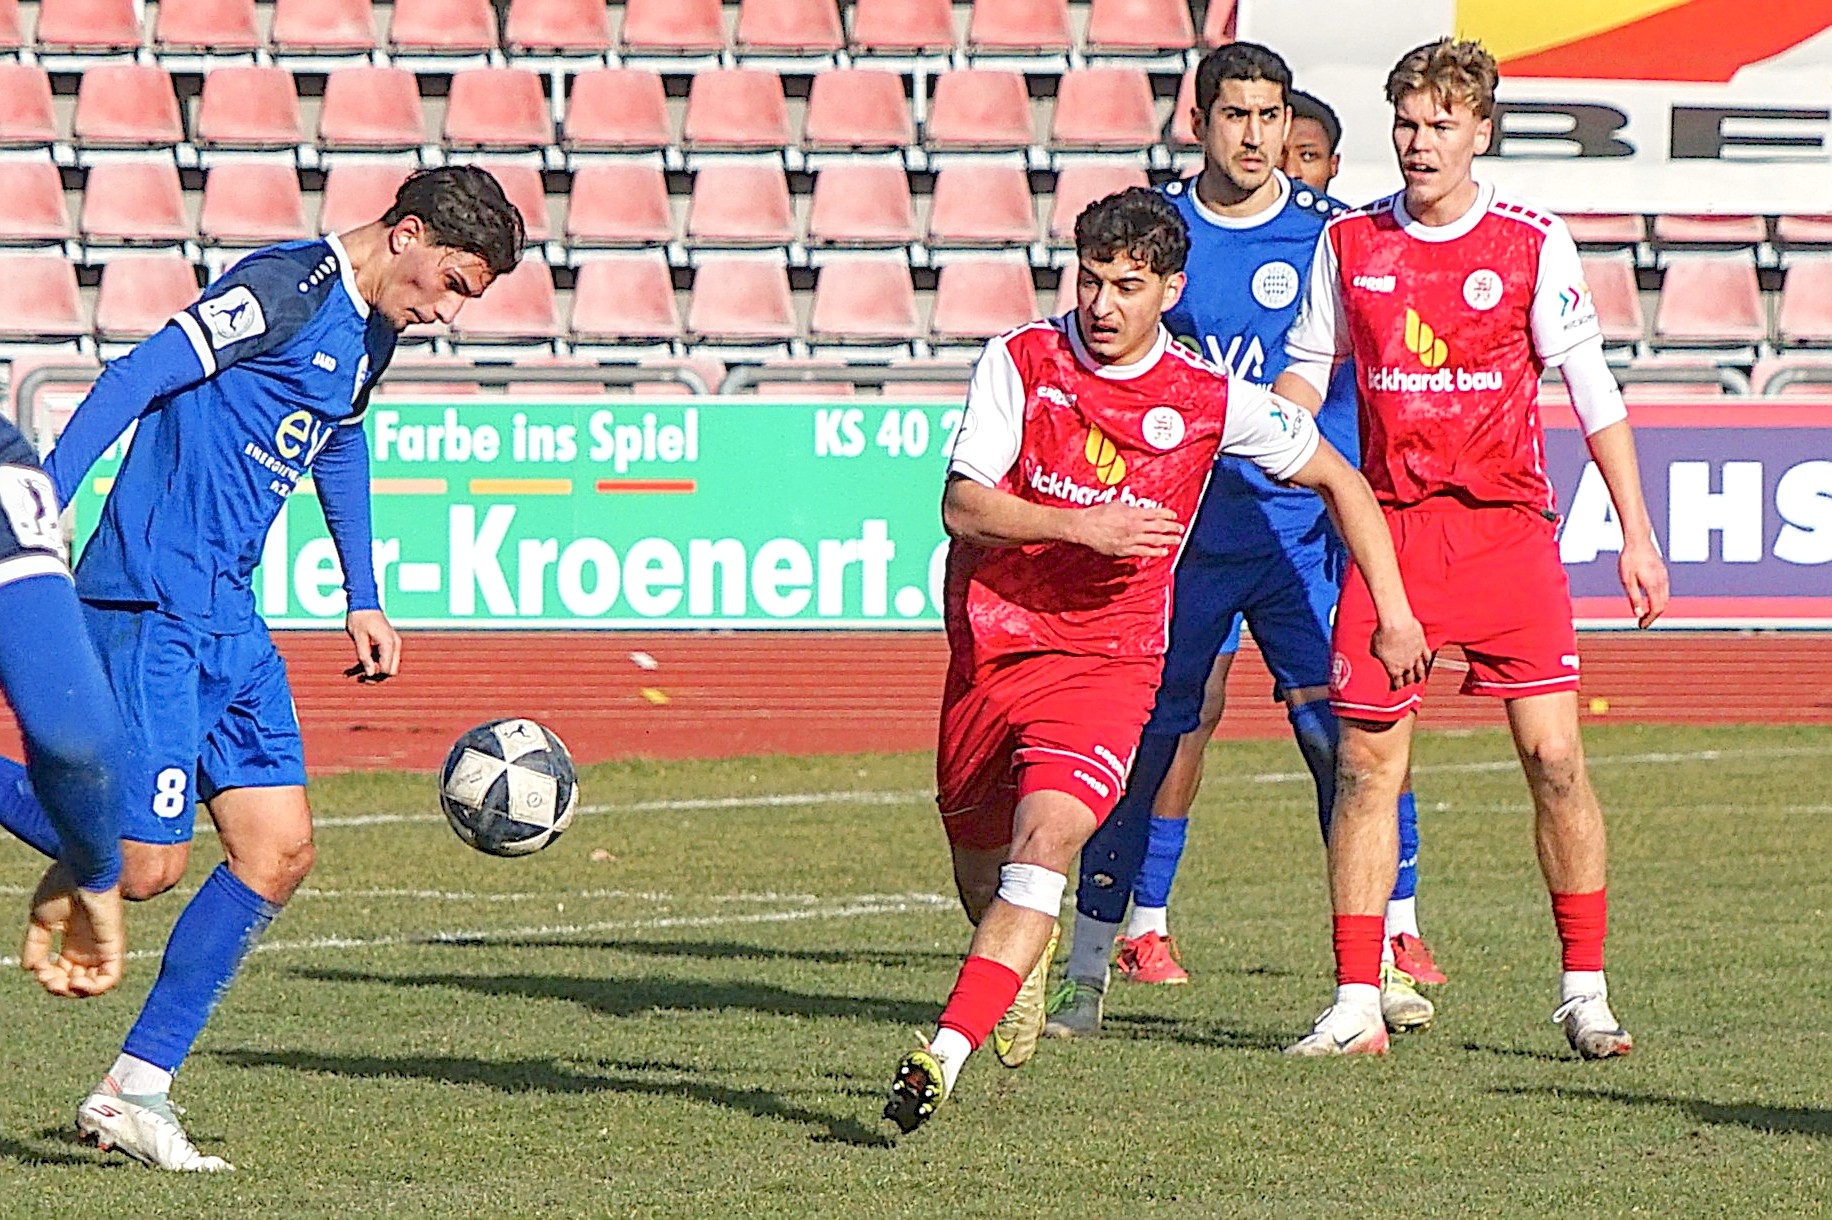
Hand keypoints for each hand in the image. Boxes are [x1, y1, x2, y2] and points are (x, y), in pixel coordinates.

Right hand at [21, 863, 124, 997]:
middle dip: (59, 988)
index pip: (63, 973)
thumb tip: (29, 968)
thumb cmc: (62, 886)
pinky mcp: (114, 945)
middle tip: (48, 980)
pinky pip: (111, 978)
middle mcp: (90, 948)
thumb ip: (36, 945)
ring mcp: (102, 947)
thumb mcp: (42, 920)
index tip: (38, 969)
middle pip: (78, 983)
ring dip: (75, 992)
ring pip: (95, 985)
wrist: (81, 870)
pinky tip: (76, 982)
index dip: (49, 979)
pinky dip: (94, 988)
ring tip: (62, 984)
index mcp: (73, 942)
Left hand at [346, 609, 400, 680]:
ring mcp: (391, 645)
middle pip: (390, 671)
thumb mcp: (359, 637)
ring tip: (350, 675)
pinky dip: (367, 664)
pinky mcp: (385, 644)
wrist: (363, 602)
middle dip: (375, 676)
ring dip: (369, 672)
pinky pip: (379, 659)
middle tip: (359, 678)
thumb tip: (370, 674)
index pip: (387, 669)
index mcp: (389, 643)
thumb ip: (364, 656)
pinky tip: (350, 671)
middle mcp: (394, 645)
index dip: (374, 674)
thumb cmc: (360, 618)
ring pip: (384, 666)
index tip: (361, 673)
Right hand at [1069, 503, 1183, 557]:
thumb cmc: (1098, 513)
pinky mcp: (1125, 549)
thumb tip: (1139, 509)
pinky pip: (1143, 551)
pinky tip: (1163, 552)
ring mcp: (1131, 538)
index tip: (1174, 515)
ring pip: (1154, 540)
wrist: (1085, 527)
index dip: (1167, 514)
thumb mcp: (1117, 504)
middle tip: (1180, 528)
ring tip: (1177, 540)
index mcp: (1133, 512)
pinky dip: (1154, 552)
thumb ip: (1131, 507)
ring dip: (1167, 540)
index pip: (1155, 513)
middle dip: (1171, 527)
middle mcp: (1135, 526)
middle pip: (1158, 527)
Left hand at [1371, 614, 1429, 689]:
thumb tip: (1377, 658)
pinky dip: (1427, 661)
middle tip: (1407, 684)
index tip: (1396, 688)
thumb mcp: (1374, 648)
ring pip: (1420, 670)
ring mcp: (1416, 656)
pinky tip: (1428, 663)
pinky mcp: (1423, 646)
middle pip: (1409, 677)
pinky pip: (1427, 657)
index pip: (1397, 682)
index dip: (1397, 686)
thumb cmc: (1382, 634)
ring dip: (1420, 675)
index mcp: (1394, 668)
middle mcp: (1406, 665)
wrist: (1397, 623)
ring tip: (1420, 679)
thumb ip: (1378, 656)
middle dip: (1408, 682)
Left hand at [1618, 536, 1668, 628]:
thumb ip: (1634, 597)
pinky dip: (1660, 599)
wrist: (1638, 540)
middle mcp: (1663, 582)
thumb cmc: (1629, 560)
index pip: (1656, 609)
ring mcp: (1665, 577)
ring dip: (1657, 608)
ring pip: (1665, 598)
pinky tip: (1651, 601)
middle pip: (1663, 605)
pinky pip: (1665, 591)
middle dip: (1653, 616)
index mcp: (1654, 585)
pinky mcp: (1663, 573)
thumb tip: (1638, 614)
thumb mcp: (1627, 580)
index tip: (1641, 626)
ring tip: (1646, 614)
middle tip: (1642, 623)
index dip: (1650, 619)